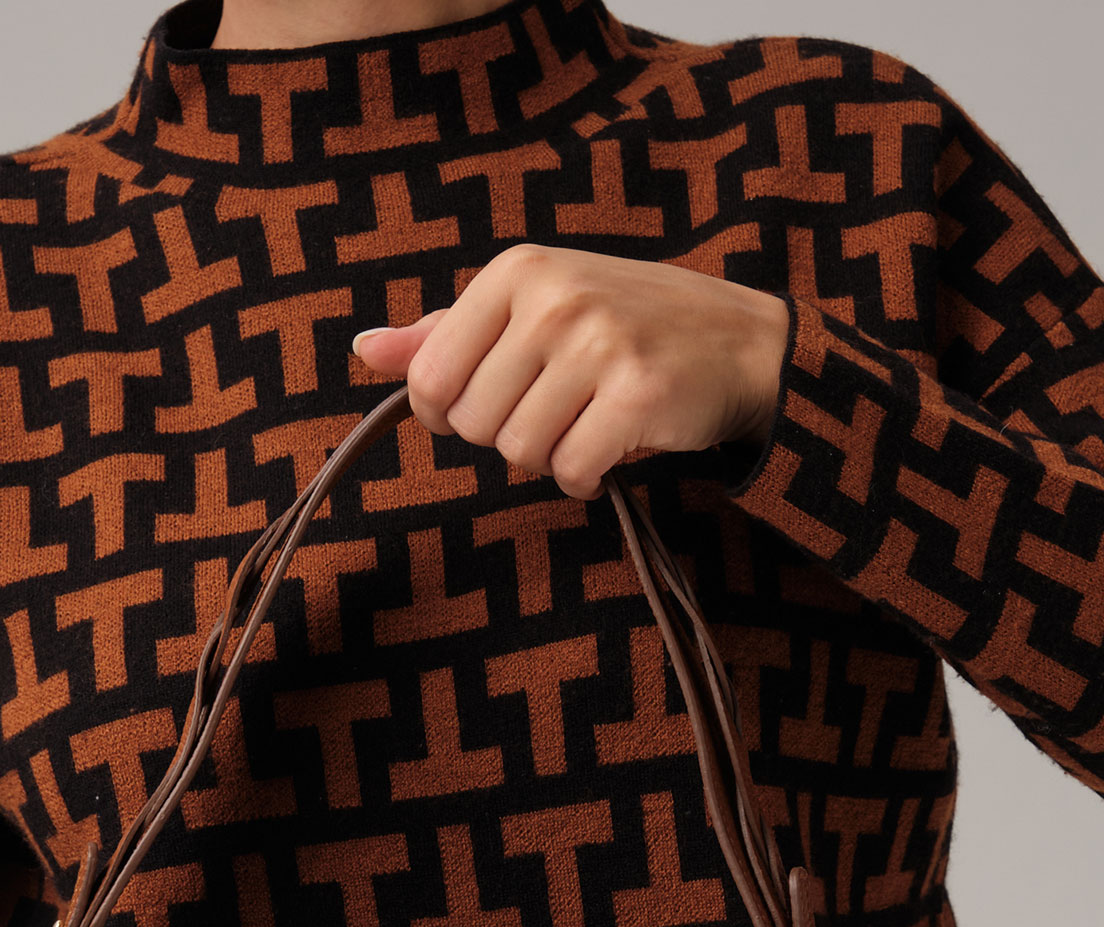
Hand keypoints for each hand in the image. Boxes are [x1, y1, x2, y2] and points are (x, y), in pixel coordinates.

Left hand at [352, 242, 788, 499]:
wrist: (738, 342)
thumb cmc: (623, 327)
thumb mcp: (531, 309)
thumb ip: (445, 333)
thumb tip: (365, 349)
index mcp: (515, 270)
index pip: (429, 378)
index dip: (449, 414)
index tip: (492, 402)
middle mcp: (553, 298)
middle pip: (472, 423)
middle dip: (506, 435)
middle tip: (557, 409)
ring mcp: (597, 344)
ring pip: (517, 452)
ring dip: (548, 458)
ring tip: (585, 424)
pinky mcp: (635, 394)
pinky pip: (569, 473)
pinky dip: (585, 479)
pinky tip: (610, 450)